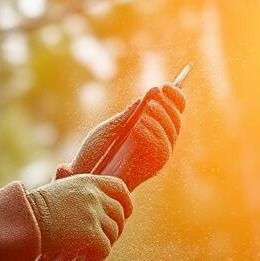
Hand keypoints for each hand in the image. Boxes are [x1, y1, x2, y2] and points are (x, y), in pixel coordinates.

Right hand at [26, 174, 132, 260]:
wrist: (23, 223)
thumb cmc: (35, 211)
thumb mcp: (59, 191)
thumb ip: (76, 191)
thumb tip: (78, 183)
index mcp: (88, 181)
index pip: (120, 188)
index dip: (125, 204)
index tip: (122, 216)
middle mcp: (93, 194)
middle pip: (119, 215)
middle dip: (113, 231)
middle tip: (97, 241)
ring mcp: (93, 213)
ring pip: (113, 234)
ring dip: (102, 246)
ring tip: (85, 251)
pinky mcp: (90, 233)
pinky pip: (105, 249)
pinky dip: (96, 257)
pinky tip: (83, 259)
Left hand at [62, 83, 185, 189]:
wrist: (84, 175)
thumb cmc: (95, 154)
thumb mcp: (111, 128)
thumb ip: (130, 114)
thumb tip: (150, 95)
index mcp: (151, 131)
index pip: (172, 113)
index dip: (175, 98)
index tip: (167, 85)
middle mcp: (158, 144)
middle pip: (176, 122)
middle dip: (170, 105)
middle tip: (158, 93)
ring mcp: (156, 157)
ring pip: (171, 134)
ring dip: (162, 117)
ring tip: (149, 107)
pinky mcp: (152, 168)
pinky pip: (162, 150)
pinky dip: (153, 134)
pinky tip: (140, 125)